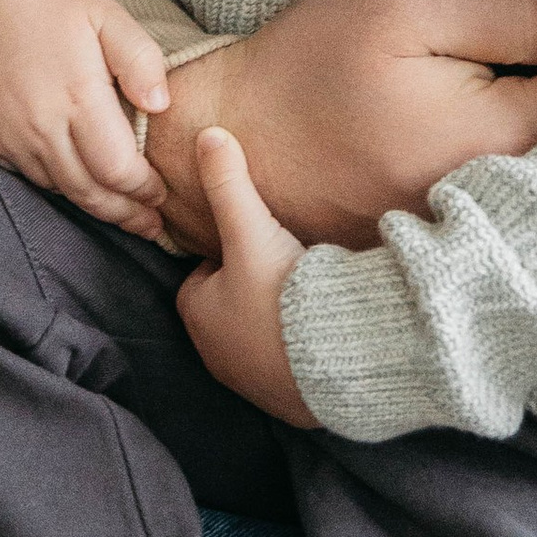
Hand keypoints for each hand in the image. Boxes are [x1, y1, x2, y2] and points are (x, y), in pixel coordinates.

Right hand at [0, 0, 170, 232]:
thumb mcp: (106, 13)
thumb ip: (140, 61)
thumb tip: (161, 107)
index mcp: (76, 95)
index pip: (119, 171)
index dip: (145, 191)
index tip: (162, 195)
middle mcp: (36, 124)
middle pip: (88, 192)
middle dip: (123, 213)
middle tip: (149, 226)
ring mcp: (1, 133)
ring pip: (54, 188)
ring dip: (88, 201)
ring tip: (116, 209)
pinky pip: (20, 172)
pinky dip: (49, 181)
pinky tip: (69, 178)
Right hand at [146, 0, 536, 256]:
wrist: (238, 141)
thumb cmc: (313, 64)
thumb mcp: (404, 4)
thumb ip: (514, 7)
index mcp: (505, 137)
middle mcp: (511, 201)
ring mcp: (488, 231)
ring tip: (529, 73)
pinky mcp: (464, 243)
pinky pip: (528, 193)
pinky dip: (531, 157)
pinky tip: (496, 121)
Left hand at [176, 130, 314, 424]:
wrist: (339, 363)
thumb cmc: (281, 295)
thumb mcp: (251, 230)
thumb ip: (228, 183)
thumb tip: (206, 134)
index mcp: (198, 317)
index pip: (200, 276)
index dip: (225, 254)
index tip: (254, 239)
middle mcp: (218, 357)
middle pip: (230, 308)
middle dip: (252, 288)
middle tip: (285, 262)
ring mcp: (255, 385)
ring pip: (260, 338)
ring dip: (279, 319)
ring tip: (309, 292)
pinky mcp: (293, 403)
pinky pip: (291, 367)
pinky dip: (303, 349)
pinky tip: (326, 328)